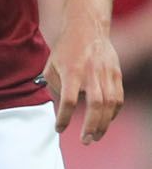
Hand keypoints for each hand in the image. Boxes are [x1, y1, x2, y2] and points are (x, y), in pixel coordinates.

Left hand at [44, 20, 122, 143]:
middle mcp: (92, 73)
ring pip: (110, 103)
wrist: (87, 28)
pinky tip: (105, 122)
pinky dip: (113, 113)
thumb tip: (61, 109)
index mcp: (72, 71)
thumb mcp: (50, 67)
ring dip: (104, 123)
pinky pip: (118, 98)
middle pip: (96, 104)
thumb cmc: (65, 50)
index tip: (59, 128)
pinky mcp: (117, 74)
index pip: (69, 99)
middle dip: (91, 126)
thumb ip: (54, 88)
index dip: (64, 117)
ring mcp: (107, 73)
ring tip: (95, 137)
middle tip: (85, 141)